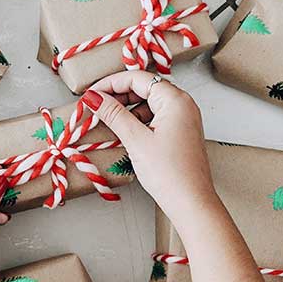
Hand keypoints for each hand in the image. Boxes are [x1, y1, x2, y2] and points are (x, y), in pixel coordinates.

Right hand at [81, 71, 217, 219]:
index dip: (110, 83)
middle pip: (144, 88)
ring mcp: (183, 119)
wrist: (191, 202)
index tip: (91, 94)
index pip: (137, 78)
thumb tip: (93, 97)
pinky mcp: (180, 133)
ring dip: (126, 109)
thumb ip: (113, 114)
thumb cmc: (169, 173)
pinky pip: (155, 117)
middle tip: (95, 107)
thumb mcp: (136, 140)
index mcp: (175, 100)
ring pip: (148, 103)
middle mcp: (182, 104)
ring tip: (106, 122)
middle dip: (118, 96)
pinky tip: (123, 132)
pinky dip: (137, 121)